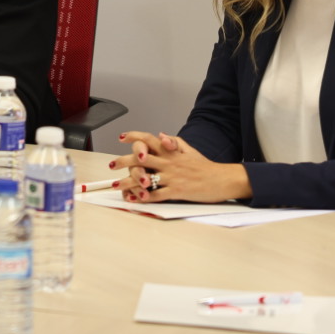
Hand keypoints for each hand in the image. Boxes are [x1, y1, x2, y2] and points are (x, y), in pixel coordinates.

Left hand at [108, 130, 251, 204]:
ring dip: (128, 182)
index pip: (149, 139)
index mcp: (171, 152)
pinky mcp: (177, 191)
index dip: (135, 137)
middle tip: (111, 165)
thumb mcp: (190, 150)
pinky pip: (157, 194)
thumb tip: (160, 135)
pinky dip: (144, 197)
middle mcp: (169, 162)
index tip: (122, 137)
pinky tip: (135, 198)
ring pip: (145, 178)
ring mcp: (172, 177)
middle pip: (141, 158)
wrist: (223, 179)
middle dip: (123, 161)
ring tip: (116, 185)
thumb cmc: (205, 166)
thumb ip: (173, 142)